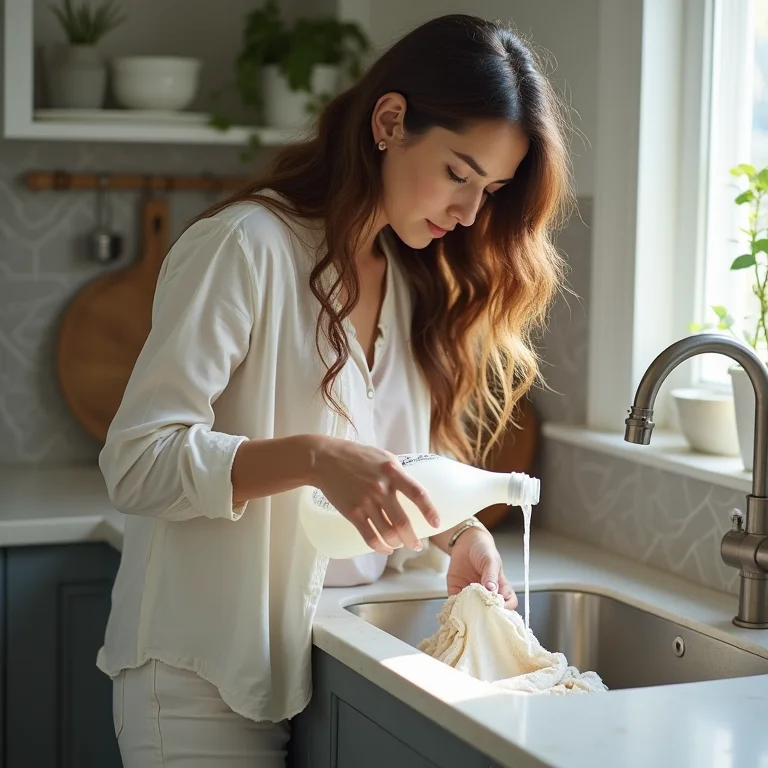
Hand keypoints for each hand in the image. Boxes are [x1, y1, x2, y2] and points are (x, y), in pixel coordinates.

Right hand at [310, 437, 440, 554]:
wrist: (325, 460)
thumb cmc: (356, 456)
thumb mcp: (383, 457)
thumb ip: (398, 473)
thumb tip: (413, 491)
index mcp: (393, 472)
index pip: (418, 493)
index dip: (429, 510)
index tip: (436, 523)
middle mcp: (381, 488)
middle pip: (403, 522)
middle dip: (413, 539)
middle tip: (418, 546)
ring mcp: (366, 502)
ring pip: (387, 533)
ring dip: (397, 544)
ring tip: (400, 545)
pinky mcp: (352, 512)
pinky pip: (369, 536)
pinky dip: (380, 547)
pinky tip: (385, 548)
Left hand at [446, 527, 517, 609]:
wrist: (465, 543)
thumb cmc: (483, 550)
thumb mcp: (490, 561)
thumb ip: (491, 575)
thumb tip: (491, 590)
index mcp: (500, 588)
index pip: (509, 603)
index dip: (506, 608)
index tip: (497, 607)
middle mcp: (487, 596)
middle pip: (491, 613)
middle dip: (486, 616)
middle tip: (480, 614)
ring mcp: (472, 596)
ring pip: (473, 612)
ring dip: (469, 614)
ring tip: (466, 610)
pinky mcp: (457, 593)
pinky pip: (456, 605)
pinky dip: (454, 608)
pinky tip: (453, 607)